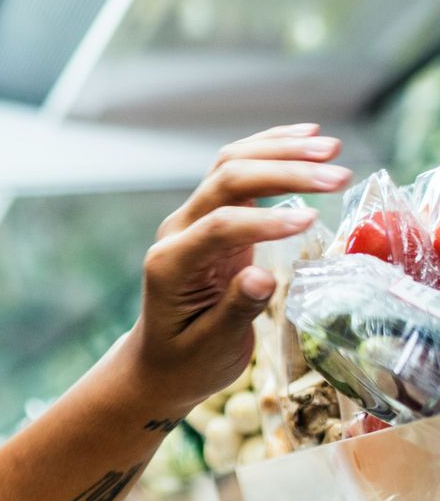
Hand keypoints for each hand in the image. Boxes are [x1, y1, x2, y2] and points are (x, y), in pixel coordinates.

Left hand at [120, 123, 350, 416]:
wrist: (161, 364)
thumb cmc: (187, 362)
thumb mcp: (212, 348)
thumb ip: (236, 311)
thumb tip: (263, 278)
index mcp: (169, 266)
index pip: (218, 226)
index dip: (265, 221)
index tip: (312, 220)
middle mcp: (176, 234)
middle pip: (226, 181)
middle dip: (283, 172)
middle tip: (339, 176)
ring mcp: (192, 221)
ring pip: (231, 165)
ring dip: (282, 152)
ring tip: (333, 149)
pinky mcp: (213, 217)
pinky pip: (238, 171)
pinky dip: (271, 151)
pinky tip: (307, 137)